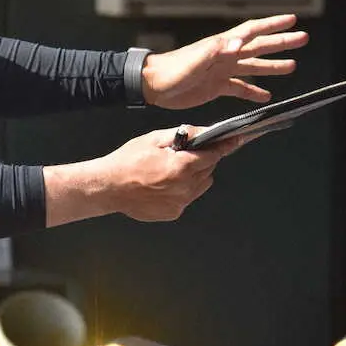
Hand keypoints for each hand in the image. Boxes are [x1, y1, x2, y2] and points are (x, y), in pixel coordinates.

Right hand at [42, 126, 241, 225]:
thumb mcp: (155, 139)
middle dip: (202, 160)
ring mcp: (179, 203)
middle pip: (208, 170)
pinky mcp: (173, 213)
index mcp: (180, 167)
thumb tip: (202, 132)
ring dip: (194, 176)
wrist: (108, 187)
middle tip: (185, 154)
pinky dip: (182, 189)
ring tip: (173, 169)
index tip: (237, 140)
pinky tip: (164, 184)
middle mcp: (184, 188)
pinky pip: (187, 198)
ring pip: (200, 185)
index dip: (226, 146)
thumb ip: (182, 135)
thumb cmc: (127, 161)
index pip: (212, 155)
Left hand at [140, 14, 308, 109]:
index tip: (292, 20)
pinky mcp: (215, 86)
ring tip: (292, 66)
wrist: (152, 86)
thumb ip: (216, 51)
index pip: (252, 31)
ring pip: (253, 67)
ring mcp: (222, 71)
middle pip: (259, 47)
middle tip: (302, 39)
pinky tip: (266, 96)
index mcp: (222, 46)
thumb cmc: (171, 71)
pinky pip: (240, 88)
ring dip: (272, 67)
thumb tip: (239, 43)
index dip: (272, 25)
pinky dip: (253, 92)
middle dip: (281, 43)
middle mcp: (225, 56)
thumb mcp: (194, 60)